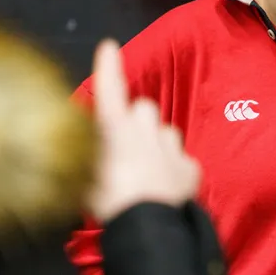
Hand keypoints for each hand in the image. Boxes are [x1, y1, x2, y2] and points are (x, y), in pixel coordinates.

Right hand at [87, 39, 200, 222]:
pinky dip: (175, 171)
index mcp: (115, 128)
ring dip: (157, 145)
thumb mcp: (85, 179)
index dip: (109, 67)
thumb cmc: (108, 202)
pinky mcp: (190, 167)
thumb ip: (87, 158)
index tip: (109, 46)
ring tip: (147, 173)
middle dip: (137, 122)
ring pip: (165, 133)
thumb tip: (85, 153)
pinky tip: (165, 190)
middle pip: (143, 109)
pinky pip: (182, 161)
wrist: (146, 227)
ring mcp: (171, 146)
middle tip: (127, 149)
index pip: (110, 89)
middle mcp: (145, 129)